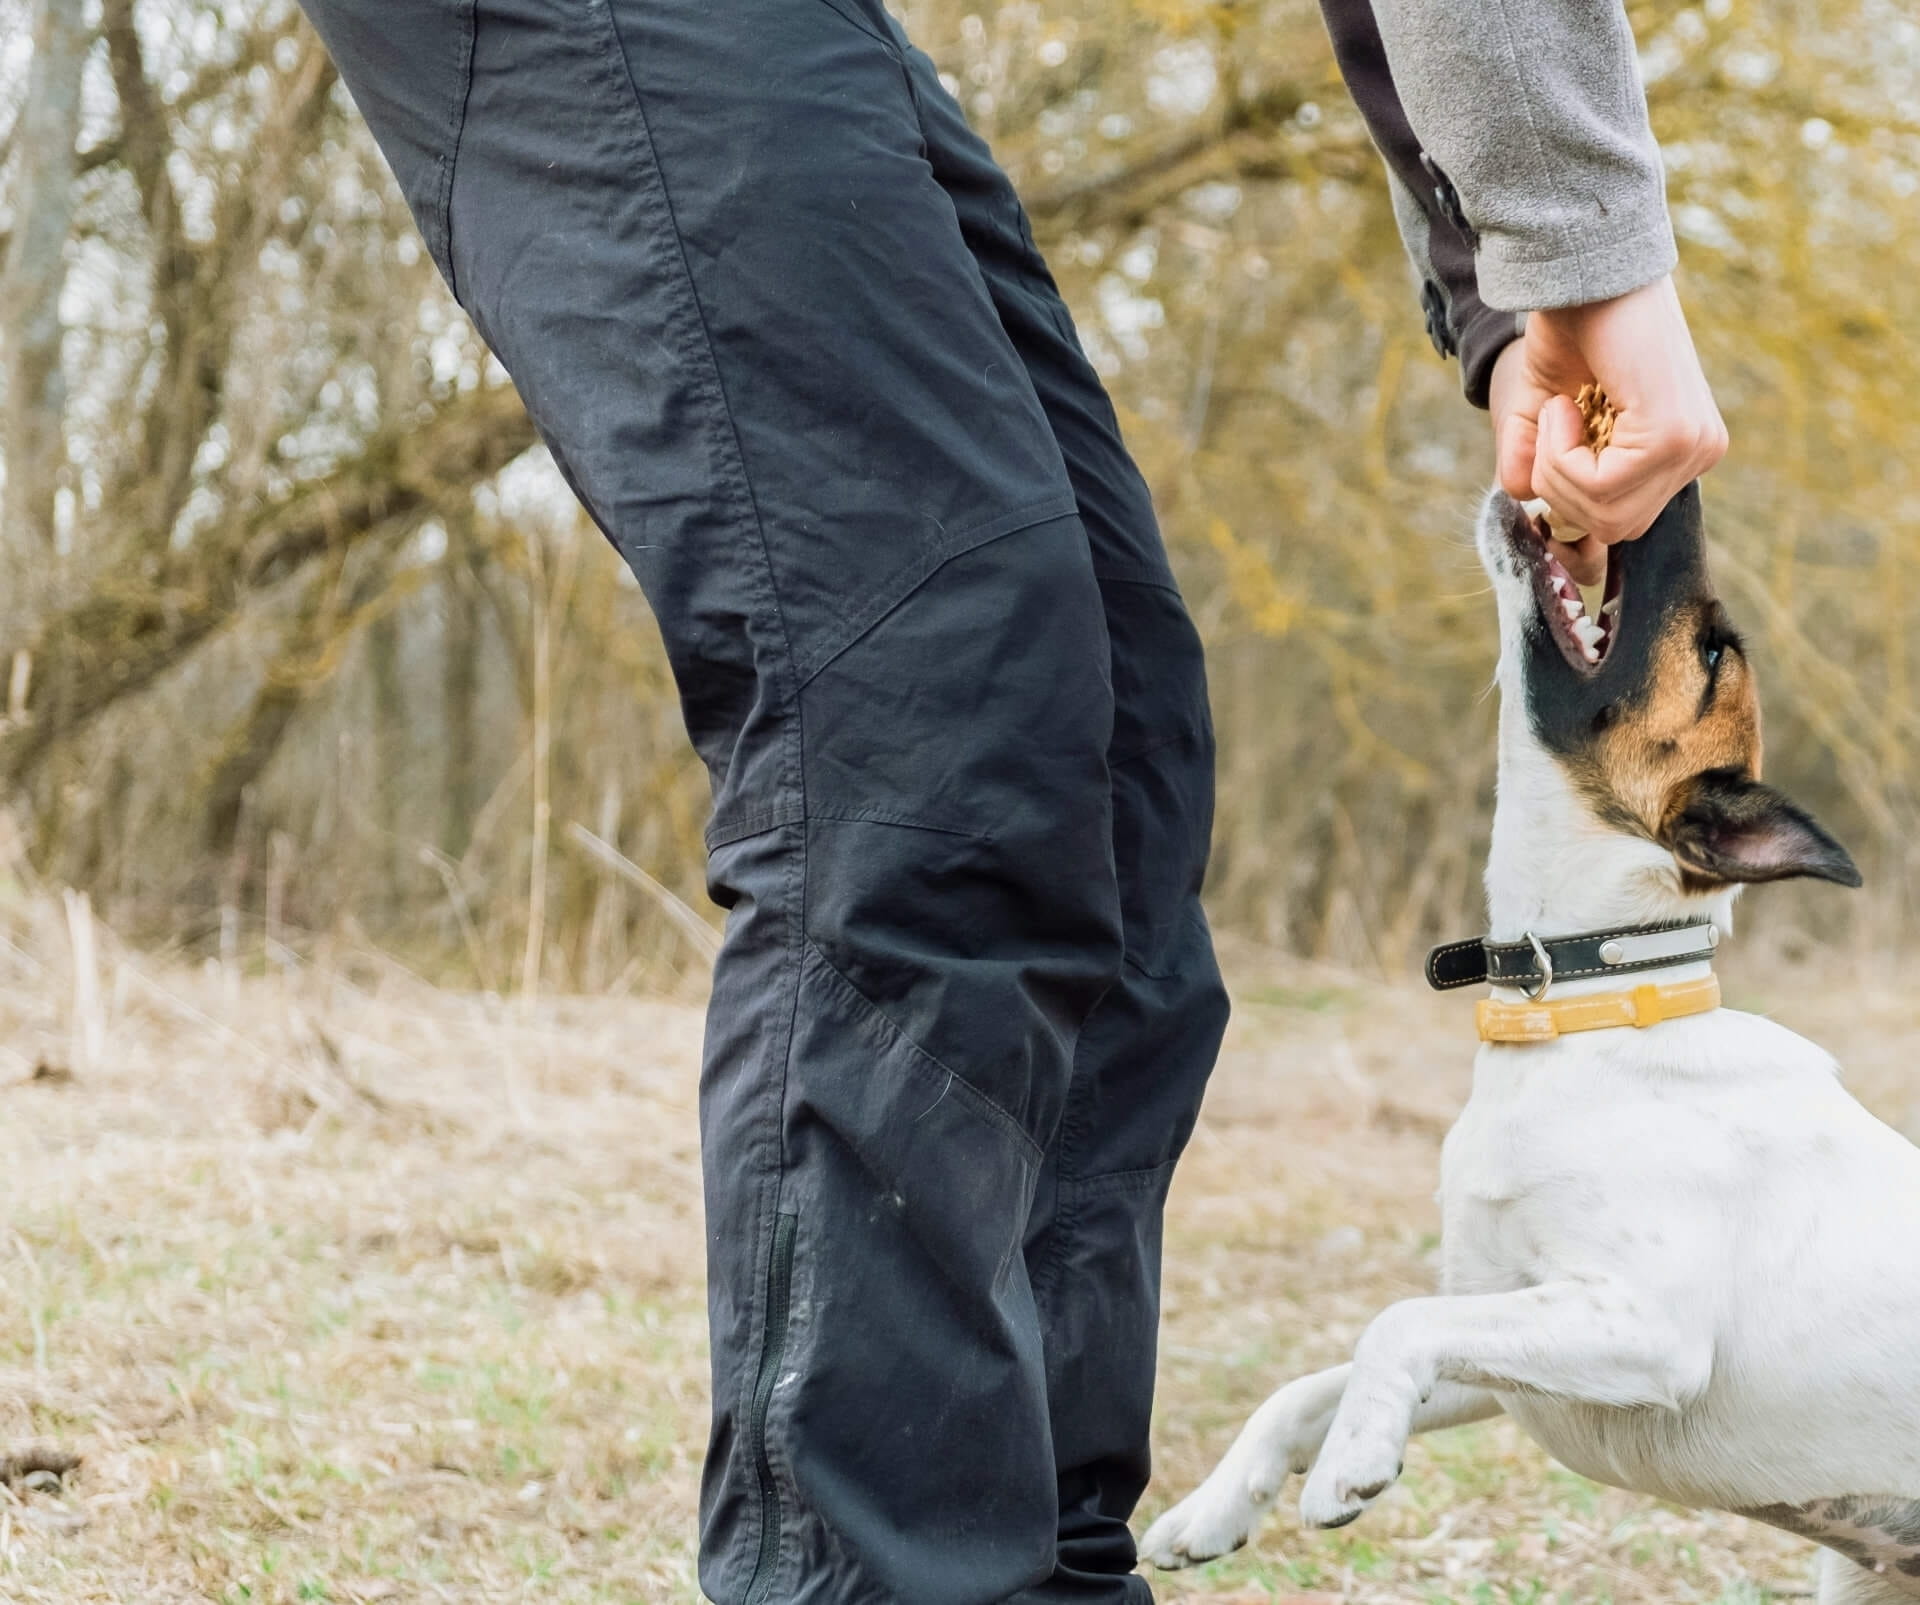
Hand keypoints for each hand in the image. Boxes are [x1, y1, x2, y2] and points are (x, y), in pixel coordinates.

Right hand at [1489, 275, 1726, 585]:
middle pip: (1614, 527)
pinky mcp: (1674, 434)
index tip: (1551, 440)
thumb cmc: (1573, 327)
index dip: (1570, 498)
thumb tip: (1518, 497)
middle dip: (1560, 486)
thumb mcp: (1543, 409)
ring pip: (1606, 514)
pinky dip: (1560, 453)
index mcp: (1679, 449)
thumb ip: (1533, 460)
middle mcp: (1698, 452)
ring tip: (1561, 408)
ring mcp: (1692, 446)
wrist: (1584, 270)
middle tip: (1552, 422)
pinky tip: (1567, 404)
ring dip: (1557, 467)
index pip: (1621, 520)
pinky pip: (1600, 488)